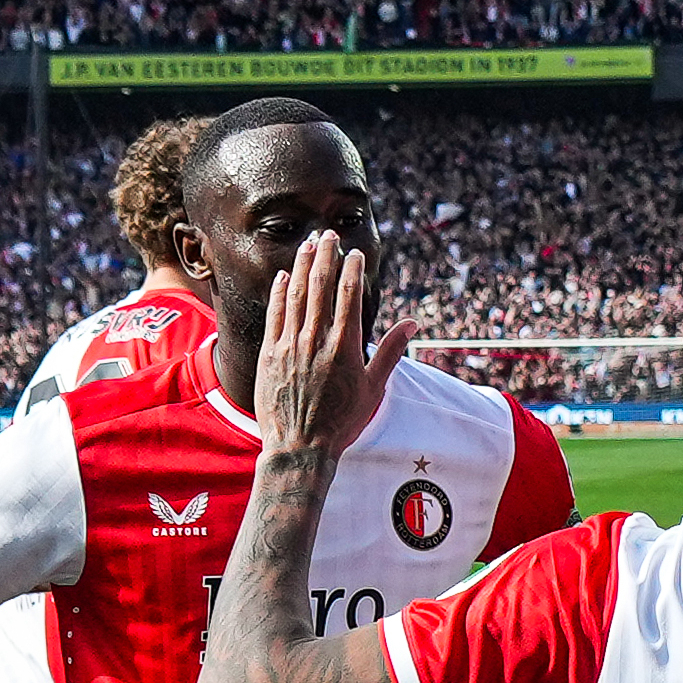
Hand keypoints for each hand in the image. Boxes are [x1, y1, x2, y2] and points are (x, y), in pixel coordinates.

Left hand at [250, 234, 391, 455]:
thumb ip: (390, 352)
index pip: (349, 295)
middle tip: (328, 234)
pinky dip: (279, 292)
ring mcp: (290, 345)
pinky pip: (275, 315)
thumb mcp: (373, 389)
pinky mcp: (270, 354)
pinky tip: (283, 275)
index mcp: (345, 347)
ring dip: (303, 266)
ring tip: (308, 244)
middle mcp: (317, 341)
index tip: (354, 252)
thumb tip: (412, 324)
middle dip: (325, 256)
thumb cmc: (341, 422)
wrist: (300, 448)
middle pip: (321, 286)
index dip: (352, 269)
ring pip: (297, 295)